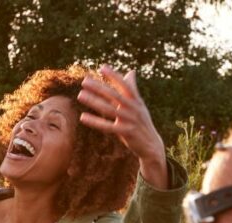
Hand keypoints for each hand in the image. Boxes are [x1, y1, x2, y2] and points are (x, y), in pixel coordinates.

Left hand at [77, 65, 167, 188]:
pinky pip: (107, 126)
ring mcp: (130, 120)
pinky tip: (83, 117)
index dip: (114, 76)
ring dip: (94, 101)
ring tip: (80, 95)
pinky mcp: (126, 132)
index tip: (102, 67)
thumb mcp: (138, 105)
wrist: (151, 144)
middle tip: (84, 81)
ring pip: (109, 109)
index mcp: (136, 100)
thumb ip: (131, 90)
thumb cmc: (141, 122)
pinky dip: (95, 122)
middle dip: (99, 87)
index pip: (124, 85)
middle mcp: (134, 108)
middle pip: (114, 95)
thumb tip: (131, 71)